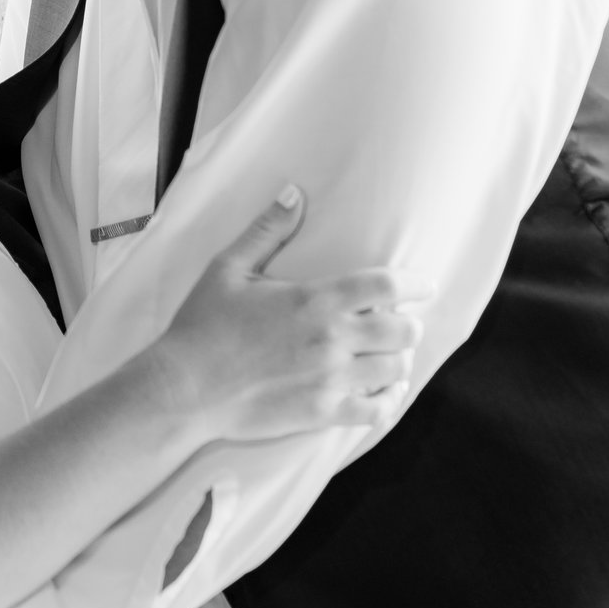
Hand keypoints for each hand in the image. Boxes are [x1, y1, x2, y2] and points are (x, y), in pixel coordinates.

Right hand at [154, 186, 429, 442]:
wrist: (184, 387)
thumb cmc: (203, 325)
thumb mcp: (228, 268)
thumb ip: (267, 230)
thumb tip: (294, 194)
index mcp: (315, 300)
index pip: (385, 286)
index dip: (414, 283)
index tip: (424, 285)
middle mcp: (332, 340)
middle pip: (402, 330)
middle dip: (409, 323)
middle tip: (401, 321)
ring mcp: (331, 380)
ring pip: (395, 369)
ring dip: (399, 359)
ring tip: (392, 354)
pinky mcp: (323, 414)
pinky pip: (377, 411)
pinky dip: (389, 400)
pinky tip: (385, 391)